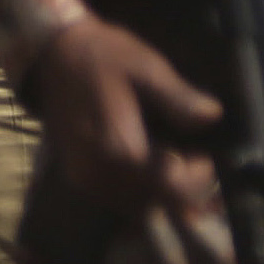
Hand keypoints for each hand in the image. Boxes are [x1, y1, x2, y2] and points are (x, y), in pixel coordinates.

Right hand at [31, 12, 221, 222]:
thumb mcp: (146, 67)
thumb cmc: (102, 56)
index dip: (199, 176)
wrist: (51, 55)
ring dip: (161, 193)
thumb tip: (213, 117)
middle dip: (182, 187)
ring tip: (173, 161)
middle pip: (158, 204)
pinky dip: (140, 192)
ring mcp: (87, 181)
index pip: (175, 189)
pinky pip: (119, 200)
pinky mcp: (79, 179)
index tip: (206, 153)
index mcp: (122, 150)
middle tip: (194, 158)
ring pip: (139, 208)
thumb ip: (179, 98)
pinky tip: (147, 165)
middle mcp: (102, 176)